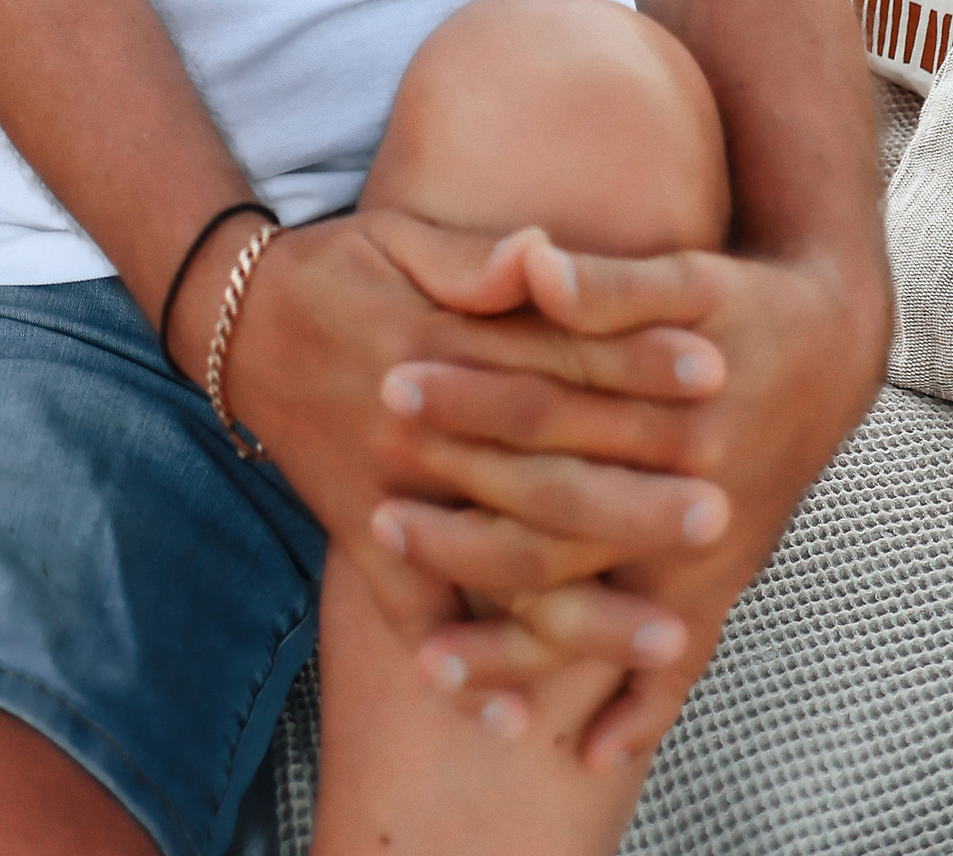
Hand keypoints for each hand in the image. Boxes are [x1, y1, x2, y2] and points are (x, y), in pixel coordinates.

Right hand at [174, 208, 730, 640]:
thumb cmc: (338, 268)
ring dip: (583, 609)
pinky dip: (460, 666)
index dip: (634, 363)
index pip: (554, 360)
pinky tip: (516, 715)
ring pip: (497, 561)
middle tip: (718, 512)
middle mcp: (418, 428)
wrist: (235, 322)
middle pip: (540, 473)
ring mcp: (389, 493)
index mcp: (437, 344)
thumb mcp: (402, 237)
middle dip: (632, 498)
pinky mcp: (363, 538)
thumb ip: (477, 256)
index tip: (714, 370)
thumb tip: (544, 251)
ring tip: (667, 636)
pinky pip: (411, 616)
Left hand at [391, 238, 889, 768]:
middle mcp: (688, 500)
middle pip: (558, 527)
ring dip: (519, 646)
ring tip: (435, 661)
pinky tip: (586, 753)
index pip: (546, 412)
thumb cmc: (744, 308)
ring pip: (597, 616)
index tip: (390, 390)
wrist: (832, 354)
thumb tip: (532, 260)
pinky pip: (676, 669)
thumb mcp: (686, 277)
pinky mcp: (718, 588)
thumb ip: (606, 280)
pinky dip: (636, 712)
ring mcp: (704, 558)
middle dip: (466, 530)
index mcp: (671, 414)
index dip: (467, 399)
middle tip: (381, 520)